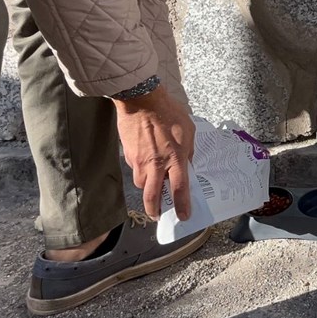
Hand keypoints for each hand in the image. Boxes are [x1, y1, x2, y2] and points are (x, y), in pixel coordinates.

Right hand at [113, 85, 193, 219]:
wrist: (141, 100)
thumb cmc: (168, 112)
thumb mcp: (188, 130)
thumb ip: (188, 150)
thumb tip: (187, 163)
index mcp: (175, 158)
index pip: (179, 189)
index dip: (182, 206)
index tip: (184, 217)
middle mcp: (156, 164)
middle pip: (152, 196)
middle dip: (154, 209)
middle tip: (157, 215)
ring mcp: (139, 160)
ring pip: (141, 184)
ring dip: (147, 188)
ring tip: (152, 187)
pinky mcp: (128, 155)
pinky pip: (134, 169)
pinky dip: (140, 170)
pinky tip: (145, 163)